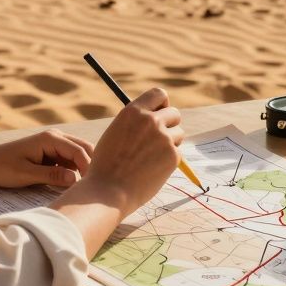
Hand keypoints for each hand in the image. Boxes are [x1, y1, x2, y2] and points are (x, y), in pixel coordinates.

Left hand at [0, 129, 93, 188]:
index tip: (93, 186)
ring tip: (87, 187)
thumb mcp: (26, 175)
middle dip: (90, 165)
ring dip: (82, 168)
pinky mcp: (50, 153)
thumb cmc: (1, 167)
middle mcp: (55, 137)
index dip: (89, 168)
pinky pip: (68, 160)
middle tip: (95, 186)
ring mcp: (53, 144)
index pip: (79, 151)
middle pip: (84, 149)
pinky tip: (74, 184)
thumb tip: (75, 180)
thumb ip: (51, 176)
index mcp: (50, 139)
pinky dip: (73, 170)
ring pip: (78, 155)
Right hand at [69, 88, 183, 215]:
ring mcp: (163, 138)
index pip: (159, 94)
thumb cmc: (107, 165)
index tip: (160, 113)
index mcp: (133, 111)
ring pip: (178, 134)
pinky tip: (152, 170)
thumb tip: (156, 116)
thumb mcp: (116, 133)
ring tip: (150, 158)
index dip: (162, 104)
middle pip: (174, 113)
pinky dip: (169, 161)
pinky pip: (178, 153)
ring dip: (170, 143)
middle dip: (170, 124)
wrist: (108, 191)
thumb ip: (136, 122)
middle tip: (159, 139)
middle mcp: (150, 120)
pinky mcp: (173, 156)